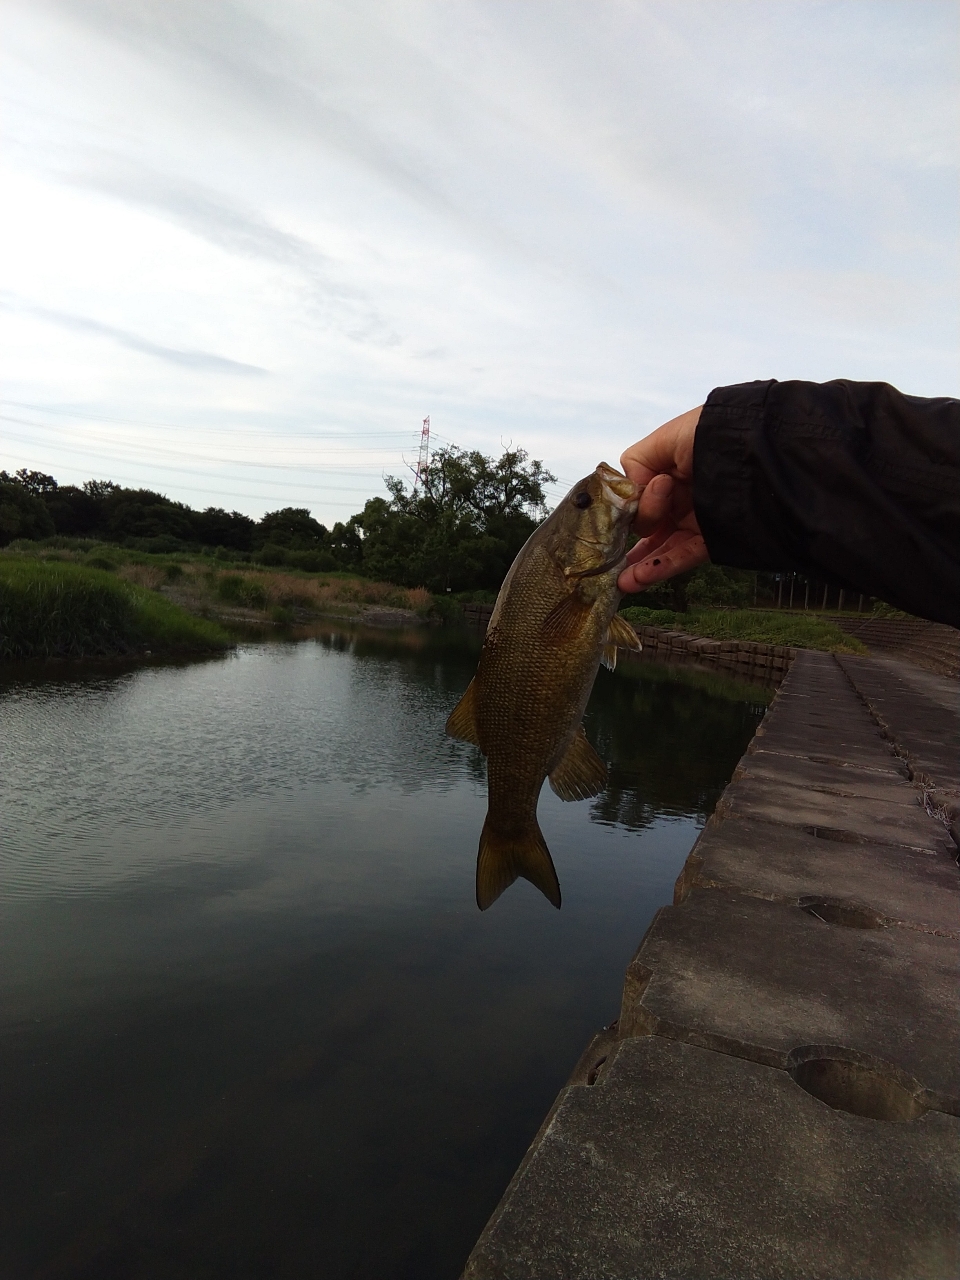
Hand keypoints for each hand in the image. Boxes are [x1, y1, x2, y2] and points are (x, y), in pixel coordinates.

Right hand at [617, 406, 708, 592]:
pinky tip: (639, 578)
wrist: (759, 454)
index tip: (640, 501)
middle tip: (615, 550)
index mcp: (668, 470)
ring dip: (640, 564)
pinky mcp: (712, 538)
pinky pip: (683, 556)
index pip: (638, 494)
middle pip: (647, 523)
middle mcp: (680, 495)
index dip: (633, 503)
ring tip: (620, 581)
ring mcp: (696, 519)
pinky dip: (661, 568)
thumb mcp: (667, 438)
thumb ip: (639, 462)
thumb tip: (630, 493)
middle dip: (630, 539)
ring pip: (662, 545)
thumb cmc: (712, 436)